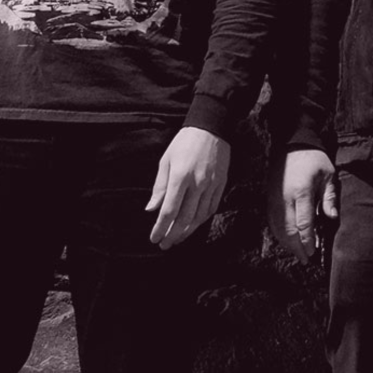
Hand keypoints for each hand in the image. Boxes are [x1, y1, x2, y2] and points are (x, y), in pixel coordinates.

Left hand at [146, 126, 229, 249]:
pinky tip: (194, 225)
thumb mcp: (166, 160)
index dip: (160, 228)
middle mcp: (197, 183)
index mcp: (180, 176)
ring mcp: (211, 184)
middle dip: (172, 235)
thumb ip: (159, 187)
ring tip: (177, 239)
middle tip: (164, 245)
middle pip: (184, 218)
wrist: (211, 127)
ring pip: (199, 216)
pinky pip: (212, 207)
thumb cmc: (185, 142)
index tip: (153, 238)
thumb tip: (151, 209)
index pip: (169, 210)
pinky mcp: (221, 183)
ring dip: (187, 231)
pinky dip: (202, 220)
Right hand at [268, 149, 336, 263]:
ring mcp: (274, 199)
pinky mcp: (269, 199)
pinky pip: (272, 222)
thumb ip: (329, 197)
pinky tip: (287, 240)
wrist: (290, 144)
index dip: (307, 241)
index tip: (313, 252)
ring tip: (298, 253)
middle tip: (306, 259)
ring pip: (278, 229)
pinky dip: (279, 234)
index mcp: (302, 192)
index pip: (303, 224)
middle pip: (288, 231)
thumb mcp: (328, 174)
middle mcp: (285, 198)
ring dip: (287, 244)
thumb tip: (332, 218)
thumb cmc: (313, 159)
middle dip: (297, 248)